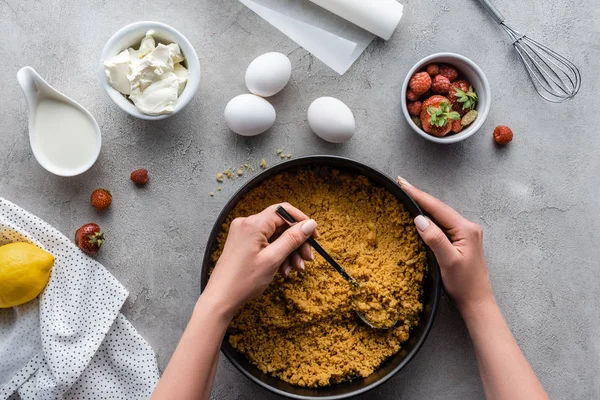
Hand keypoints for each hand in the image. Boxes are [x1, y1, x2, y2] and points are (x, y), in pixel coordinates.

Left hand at [203, 203, 317, 318]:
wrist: (221, 299)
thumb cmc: (243, 281)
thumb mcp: (273, 259)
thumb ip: (292, 239)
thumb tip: (310, 224)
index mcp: (253, 224)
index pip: (284, 211)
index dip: (302, 222)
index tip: (314, 236)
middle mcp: (247, 224)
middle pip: (281, 225)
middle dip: (296, 241)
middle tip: (307, 258)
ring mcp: (244, 233)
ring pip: (275, 235)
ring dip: (288, 251)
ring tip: (295, 268)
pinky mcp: (243, 243)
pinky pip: (266, 243)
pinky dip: (277, 254)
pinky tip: (283, 269)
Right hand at [397, 177, 493, 313]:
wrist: (477, 302)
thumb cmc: (464, 285)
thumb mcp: (448, 261)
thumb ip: (434, 238)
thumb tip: (419, 219)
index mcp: (466, 229)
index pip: (437, 208)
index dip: (419, 195)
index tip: (403, 184)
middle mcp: (467, 227)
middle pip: (439, 208)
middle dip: (420, 196)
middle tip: (401, 184)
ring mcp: (465, 234)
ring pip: (441, 215)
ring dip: (424, 206)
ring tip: (407, 195)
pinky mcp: (461, 241)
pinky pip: (442, 224)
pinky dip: (430, 218)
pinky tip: (420, 215)